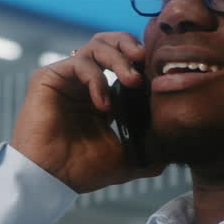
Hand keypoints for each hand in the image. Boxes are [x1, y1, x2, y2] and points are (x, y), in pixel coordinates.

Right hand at [10, 32, 162, 192]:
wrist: (51, 179)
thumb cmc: (82, 170)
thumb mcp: (127, 159)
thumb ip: (150, 149)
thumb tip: (175, 149)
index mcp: (100, 95)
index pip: (123, 61)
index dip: (141, 62)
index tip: (158, 76)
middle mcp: (83, 82)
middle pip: (109, 43)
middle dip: (130, 47)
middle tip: (144, 62)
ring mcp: (66, 78)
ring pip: (96, 46)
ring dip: (118, 59)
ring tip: (132, 81)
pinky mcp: (48, 78)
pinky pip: (79, 63)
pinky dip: (97, 78)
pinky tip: (103, 105)